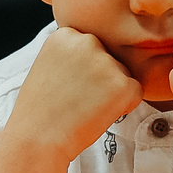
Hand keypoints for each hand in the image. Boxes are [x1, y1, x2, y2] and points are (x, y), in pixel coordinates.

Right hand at [2, 29, 142, 164]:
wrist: (37, 139)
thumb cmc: (41, 109)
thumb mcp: (48, 65)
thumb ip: (72, 53)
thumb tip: (98, 53)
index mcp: (66, 33)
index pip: (91, 47)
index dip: (83, 71)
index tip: (67, 85)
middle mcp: (87, 40)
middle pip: (109, 58)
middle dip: (100, 78)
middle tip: (76, 98)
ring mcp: (106, 62)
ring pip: (123, 74)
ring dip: (111, 92)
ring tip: (84, 107)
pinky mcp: (122, 84)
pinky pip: (135, 92)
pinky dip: (124, 106)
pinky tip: (98, 113)